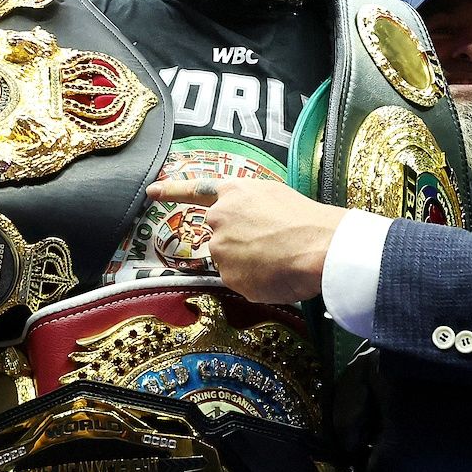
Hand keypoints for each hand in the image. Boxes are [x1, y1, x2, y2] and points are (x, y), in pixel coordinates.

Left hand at [145, 176, 343, 302]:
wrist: (320, 247)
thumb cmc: (307, 221)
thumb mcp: (275, 197)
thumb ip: (249, 207)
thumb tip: (247, 227)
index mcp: (233, 193)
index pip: (195, 190)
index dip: (171, 191)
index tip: (152, 192)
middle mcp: (219, 218)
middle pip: (219, 235)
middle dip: (238, 243)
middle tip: (270, 245)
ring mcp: (221, 249)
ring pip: (230, 260)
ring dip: (248, 263)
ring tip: (278, 259)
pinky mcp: (228, 276)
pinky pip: (240, 281)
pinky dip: (256, 282)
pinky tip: (275, 274)